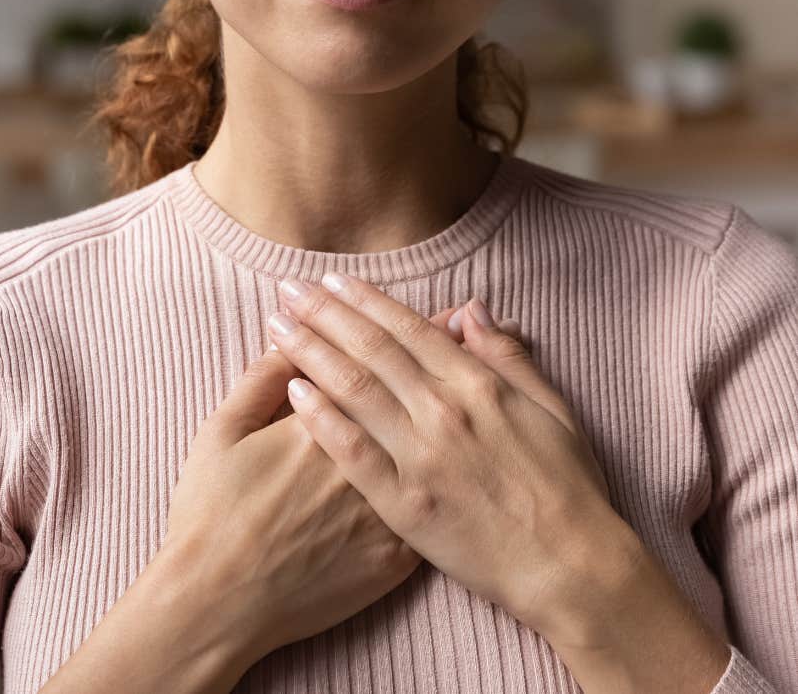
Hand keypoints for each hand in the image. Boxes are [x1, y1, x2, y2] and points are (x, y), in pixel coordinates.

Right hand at [159, 301, 473, 673]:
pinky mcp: (395, 556)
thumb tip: (291, 337)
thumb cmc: (210, 515)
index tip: (444, 308)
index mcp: (327, 421)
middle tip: (471, 319)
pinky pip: (437, 509)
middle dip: (448, 357)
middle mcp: (367, 460)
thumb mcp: (222, 431)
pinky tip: (471, 450)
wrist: (217, 607)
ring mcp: (387, 510)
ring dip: (462, 406)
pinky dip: (459, 472)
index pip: (382, 362)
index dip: (414, 331)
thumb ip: (259, 379)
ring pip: (438, 448)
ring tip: (483, 371)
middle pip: (419, 397)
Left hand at [268, 273, 616, 641]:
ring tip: (277, 326)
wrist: (571, 566)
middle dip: (324, 313)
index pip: (409, 328)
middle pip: (371, 349)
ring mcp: (421, 457)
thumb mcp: (551, 406)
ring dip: (311, 352)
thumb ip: (505, 354)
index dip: (366, 300)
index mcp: (478, 385)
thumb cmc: (567, 486)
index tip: (331, 280)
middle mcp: (444, 411)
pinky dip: (322, 419)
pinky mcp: (404, 505)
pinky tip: (294, 393)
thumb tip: (471, 308)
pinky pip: (353, 453)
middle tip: (288, 289)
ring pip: (355, 389)